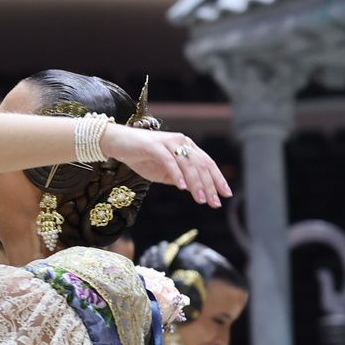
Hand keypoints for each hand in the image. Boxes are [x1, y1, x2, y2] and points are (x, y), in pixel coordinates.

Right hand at [101, 126, 229, 206]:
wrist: (118, 143)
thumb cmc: (141, 157)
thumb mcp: (164, 172)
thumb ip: (179, 178)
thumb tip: (195, 190)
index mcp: (186, 146)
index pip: (207, 163)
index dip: (218, 179)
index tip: (226, 195)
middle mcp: (181, 141)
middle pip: (201, 165)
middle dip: (210, 185)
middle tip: (215, 203)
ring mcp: (168, 142)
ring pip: (188, 164)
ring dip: (196, 184)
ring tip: (201, 200)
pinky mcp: (155, 146)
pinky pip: (170, 162)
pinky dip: (177, 175)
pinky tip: (183, 188)